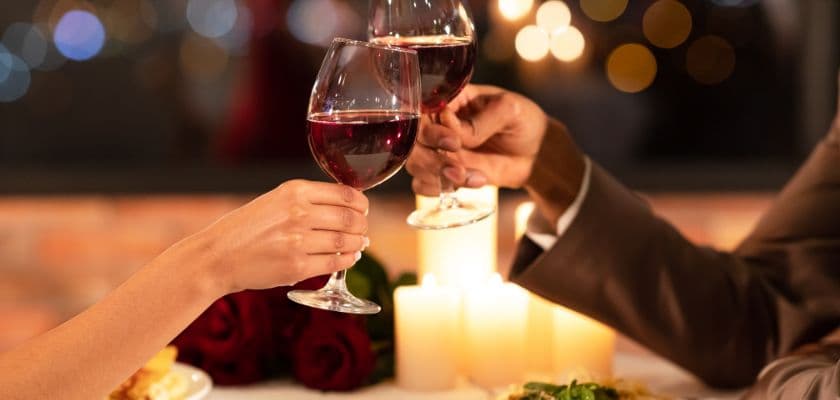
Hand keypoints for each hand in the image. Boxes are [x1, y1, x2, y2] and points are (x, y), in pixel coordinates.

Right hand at [178, 180, 369, 294]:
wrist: (218, 256)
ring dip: (358, 244)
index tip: (363, 210)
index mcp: (294, 191)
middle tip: (363, 230)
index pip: (345, 194)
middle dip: (362, 226)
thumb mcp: (275, 201)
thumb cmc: (248, 228)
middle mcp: (298, 213)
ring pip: (345, 241)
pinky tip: (348, 258)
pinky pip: (334, 263)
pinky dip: (347, 260)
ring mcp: (298, 241)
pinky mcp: (297, 266)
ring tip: (359, 245)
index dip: (361, 204)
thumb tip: (349, 211)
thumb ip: (308, 201)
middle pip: (349, 219)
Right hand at [406, 84, 549, 194]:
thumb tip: (453, 130)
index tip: (453, 142)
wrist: (536, 154)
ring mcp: (439, 150)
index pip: (421, 112)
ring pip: (416, 164)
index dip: (429, 130)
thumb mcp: (510, 110)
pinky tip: (471, 183)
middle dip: (431, 159)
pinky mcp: (444, 173)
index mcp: (449, 101)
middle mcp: (438, 125)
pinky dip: (440, 189)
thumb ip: (482, 120)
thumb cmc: (523, 122)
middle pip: (411, 142)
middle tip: (458, 167)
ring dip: (438, 176)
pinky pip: (423, 184)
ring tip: (470, 177)